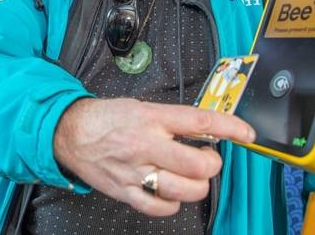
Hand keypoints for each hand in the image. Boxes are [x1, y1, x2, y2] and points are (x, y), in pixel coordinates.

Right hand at [53, 98, 254, 216]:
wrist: (70, 132)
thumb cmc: (106, 118)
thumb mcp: (142, 107)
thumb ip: (172, 119)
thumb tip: (206, 130)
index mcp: (151, 118)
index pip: (200, 122)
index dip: (229, 127)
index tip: (245, 133)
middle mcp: (146, 145)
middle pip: (199, 165)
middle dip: (211, 164)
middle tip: (205, 158)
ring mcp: (136, 172)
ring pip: (185, 190)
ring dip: (197, 185)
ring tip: (189, 176)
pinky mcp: (126, 192)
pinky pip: (161, 207)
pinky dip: (173, 202)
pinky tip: (170, 190)